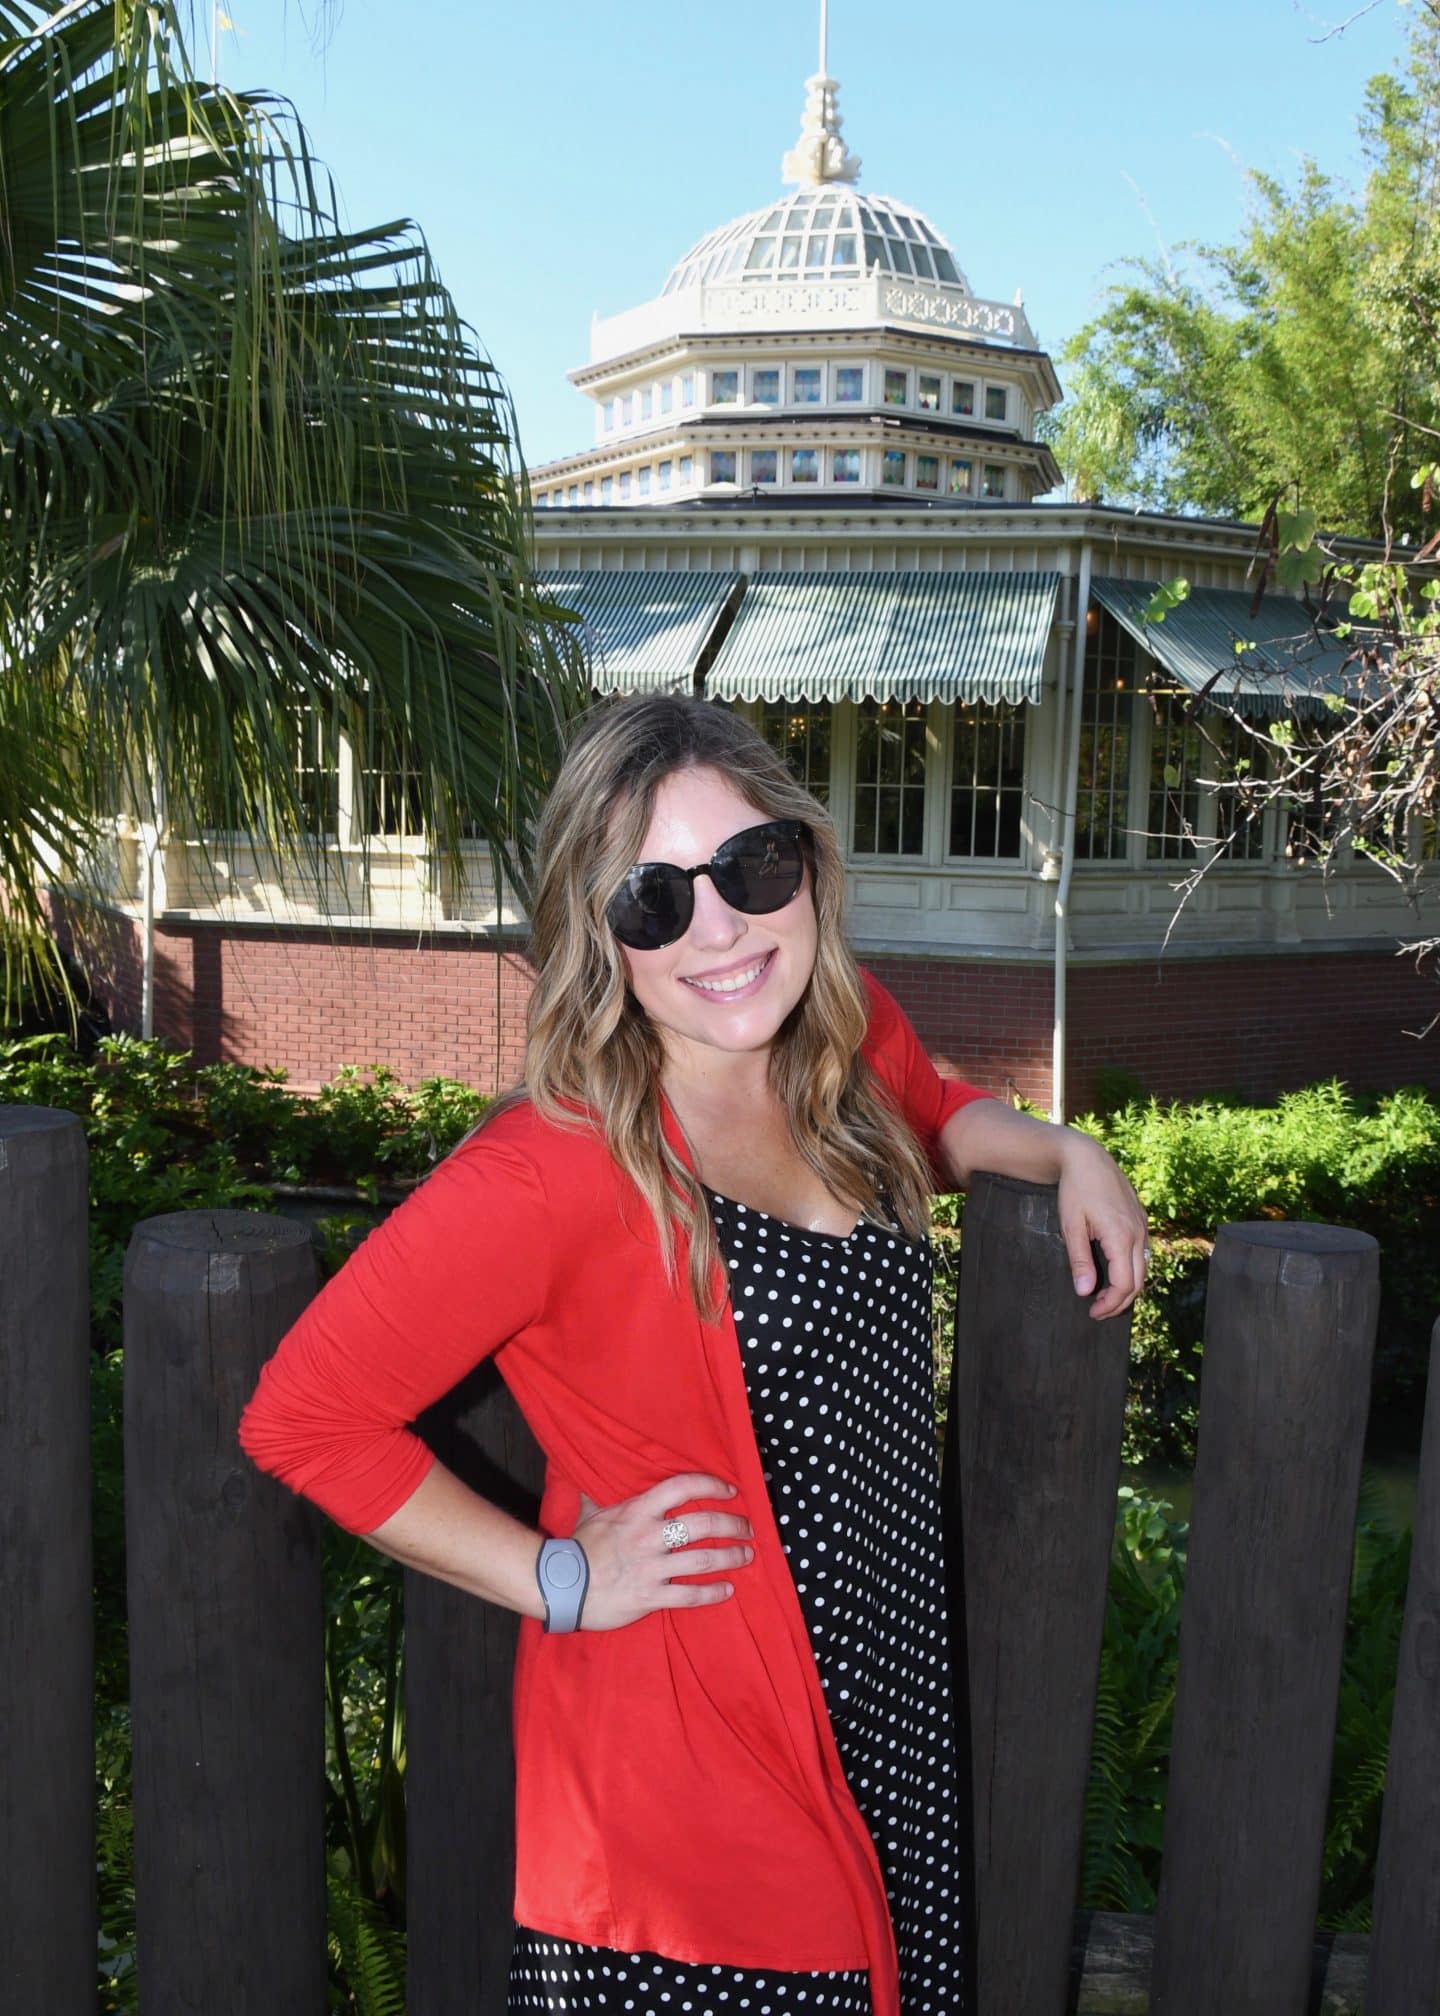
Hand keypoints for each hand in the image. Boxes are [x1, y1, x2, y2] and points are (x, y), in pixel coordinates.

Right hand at [572, 1473, 753, 1629]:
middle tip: (748, 1527)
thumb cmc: (578, 1547)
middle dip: (732, 1525)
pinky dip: (713, 1593)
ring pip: (703, 1560)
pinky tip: (727, 1590)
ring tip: (746, 1556)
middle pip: (703, 1525)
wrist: (561, 1586)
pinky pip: (689, 1595)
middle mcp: (649, 1536)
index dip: (710, 1486)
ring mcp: (651, 1568)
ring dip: (730, 1557)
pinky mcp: (650, 1597)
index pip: (682, 1488)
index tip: (729, 1491)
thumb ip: (604, 1492)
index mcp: (637, 1511)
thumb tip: (597, 1468)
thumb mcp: (592, 1511)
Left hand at [1056, 1132, 1149, 1319]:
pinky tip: (1115, 1274)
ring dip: (1127, 1287)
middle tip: (1098, 1312)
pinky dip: (1132, 1270)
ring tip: (1106, 1298)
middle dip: (1120, 1302)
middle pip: (1138, 1280)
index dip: (1110, 1304)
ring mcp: (1141, 1225)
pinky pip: (1142, 1253)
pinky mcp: (1140, 1220)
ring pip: (1143, 1268)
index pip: (1123, 1284)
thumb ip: (1080, 1261)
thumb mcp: (1071, 1226)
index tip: (1092, 1312)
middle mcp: (1137, 1233)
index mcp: (1120, 1236)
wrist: (1086, 1157)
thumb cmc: (1075, 1190)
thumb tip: (1085, 1292)